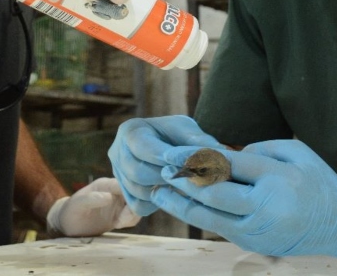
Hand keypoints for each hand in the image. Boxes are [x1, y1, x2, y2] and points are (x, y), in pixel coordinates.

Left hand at [45, 178, 140, 236]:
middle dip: (135, 205)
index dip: (130, 194)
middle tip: (122, 220)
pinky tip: (120, 225)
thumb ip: (91, 199)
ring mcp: (119, 202)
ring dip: (134, 213)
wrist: (68, 225)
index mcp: (105, 185)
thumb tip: (109, 197)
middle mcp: (114, 191)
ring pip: (137, 203)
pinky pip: (134, 214)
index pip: (125, 184)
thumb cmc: (70, 213)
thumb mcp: (77, 206)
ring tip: (119, 223)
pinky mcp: (121, 213)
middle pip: (135, 193)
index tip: (127, 209)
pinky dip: (132, 219)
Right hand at [108, 116, 223, 215]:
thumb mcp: (187, 130)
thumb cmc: (178, 135)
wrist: (167, 146)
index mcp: (131, 130)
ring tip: (184, 184)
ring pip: (139, 191)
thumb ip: (199, 140)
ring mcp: (118, 174)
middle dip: (166, 177)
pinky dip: (157, 203)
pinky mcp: (124, 193)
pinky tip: (172, 193)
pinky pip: (139, 206)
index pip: (144, 147)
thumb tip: (220, 153)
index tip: (187, 164)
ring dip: (164, 190)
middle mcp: (117, 151)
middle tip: (190, 178)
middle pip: (138, 172)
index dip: (165, 157)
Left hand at [152, 140, 336, 260]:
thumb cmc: (318, 181)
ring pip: (212, 217)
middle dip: (184, 182)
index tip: (174, 151)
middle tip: (161, 170)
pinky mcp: (255, 243)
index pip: (229, 166)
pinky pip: (220, 228)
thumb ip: (260, 149)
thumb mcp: (296, 152)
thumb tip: (224, 155)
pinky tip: (181, 206)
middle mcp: (266, 207)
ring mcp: (259, 230)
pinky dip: (198, 216)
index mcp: (277, 179)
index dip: (197, 158)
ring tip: (160, 192)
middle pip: (215, 195)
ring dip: (183, 204)